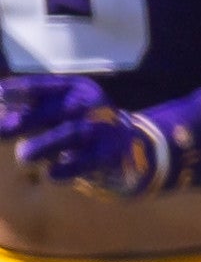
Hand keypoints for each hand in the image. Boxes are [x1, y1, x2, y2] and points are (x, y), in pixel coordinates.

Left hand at [0, 74, 181, 195]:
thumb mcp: (61, 109)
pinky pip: (88, 161)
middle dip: (27, 120)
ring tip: (23, 156)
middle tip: (1, 129)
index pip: (43, 87)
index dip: (19, 91)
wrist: (127, 146)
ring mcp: (103, 128)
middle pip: (57, 110)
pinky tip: (50, 174)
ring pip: (72, 134)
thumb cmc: (80, 124)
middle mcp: (91, 104)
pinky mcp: (109, 153)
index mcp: (76, 89)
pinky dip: (68, 168)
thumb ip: (31, 110)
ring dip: (45, 145)